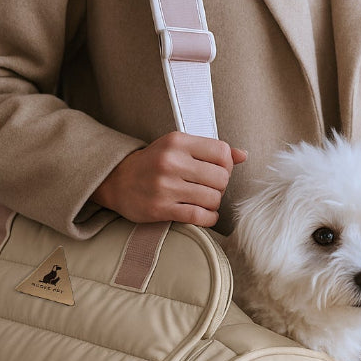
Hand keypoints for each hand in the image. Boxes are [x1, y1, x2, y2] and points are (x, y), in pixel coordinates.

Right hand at [92, 132, 247, 226]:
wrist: (117, 181)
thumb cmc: (153, 163)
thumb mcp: (178, 147)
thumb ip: (210, 150)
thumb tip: (243, 155)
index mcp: (177, 141)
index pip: (222, 152)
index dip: (227, 164)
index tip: (218, 171)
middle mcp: (171, 162)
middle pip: (221, 177)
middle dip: (221, 186)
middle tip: (210, 188)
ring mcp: (165, 187)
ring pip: (213, 198)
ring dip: (214, 203)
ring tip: (205, 201)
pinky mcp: (161, 209)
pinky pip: (199, 216)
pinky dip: (209, 218)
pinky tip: (205, 215)